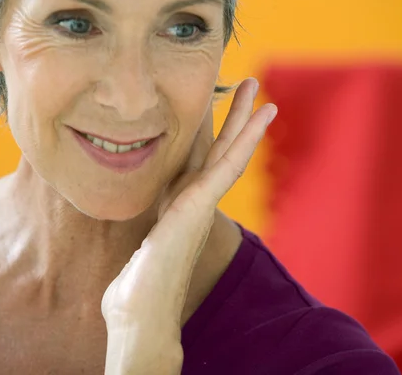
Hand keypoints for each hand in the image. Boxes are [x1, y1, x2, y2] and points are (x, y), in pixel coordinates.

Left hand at [101, 78, 276, 373]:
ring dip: (247, 124)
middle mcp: (196, 202)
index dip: (214, 132)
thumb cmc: (137, 286)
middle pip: (222, 152)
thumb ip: (147, 228)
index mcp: (182, 205)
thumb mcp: (140, 243)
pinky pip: (224, 167)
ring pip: (230, 155)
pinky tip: (258, 118)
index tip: (220, 106)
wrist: (139, 315)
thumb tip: (143, 228)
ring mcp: (200, 205)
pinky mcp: (196, 207)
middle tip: (252, 86)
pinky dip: (244, 141)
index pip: (202, 160)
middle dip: (237, 120)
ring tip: (263, 96)